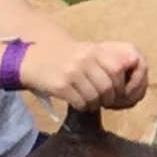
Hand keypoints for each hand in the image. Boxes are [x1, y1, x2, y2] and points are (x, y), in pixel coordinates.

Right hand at [19, 33, 147, 109]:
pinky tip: (78, 103)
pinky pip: (80, 103)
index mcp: (93, 50)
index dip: (120, 84)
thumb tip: (125, 82)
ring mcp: (72, 72)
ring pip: (95, 97)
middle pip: (108, 87)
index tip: (116, 91)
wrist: (30, 59)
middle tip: (103, 101)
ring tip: (89, 102)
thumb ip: (103, 62)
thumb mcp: (84, 52)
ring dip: (95, 104)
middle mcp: (84, 60)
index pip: (118, 69)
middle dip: (108, 98)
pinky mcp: (61, 85)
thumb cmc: (61, 57)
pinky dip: (82, 107)